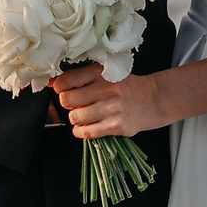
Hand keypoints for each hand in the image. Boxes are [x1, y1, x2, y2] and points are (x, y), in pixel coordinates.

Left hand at [52, 62, 171, 138]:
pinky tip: (85, 126)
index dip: (59, 86)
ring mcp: (111, 109)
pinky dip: (80, 131)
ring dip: (75, 118)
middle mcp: (106, 90)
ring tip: (83, 114)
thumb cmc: (126, 86)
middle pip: (67, 100)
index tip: (61, 89)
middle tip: (74, 103)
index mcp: (102, 73)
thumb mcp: (107, 73)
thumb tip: (53, 83)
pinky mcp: (115, 126)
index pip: (68, 79)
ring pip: (75, 117)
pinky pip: (87, 132)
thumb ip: (82, 77)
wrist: (153, 100)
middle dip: (67, 103)